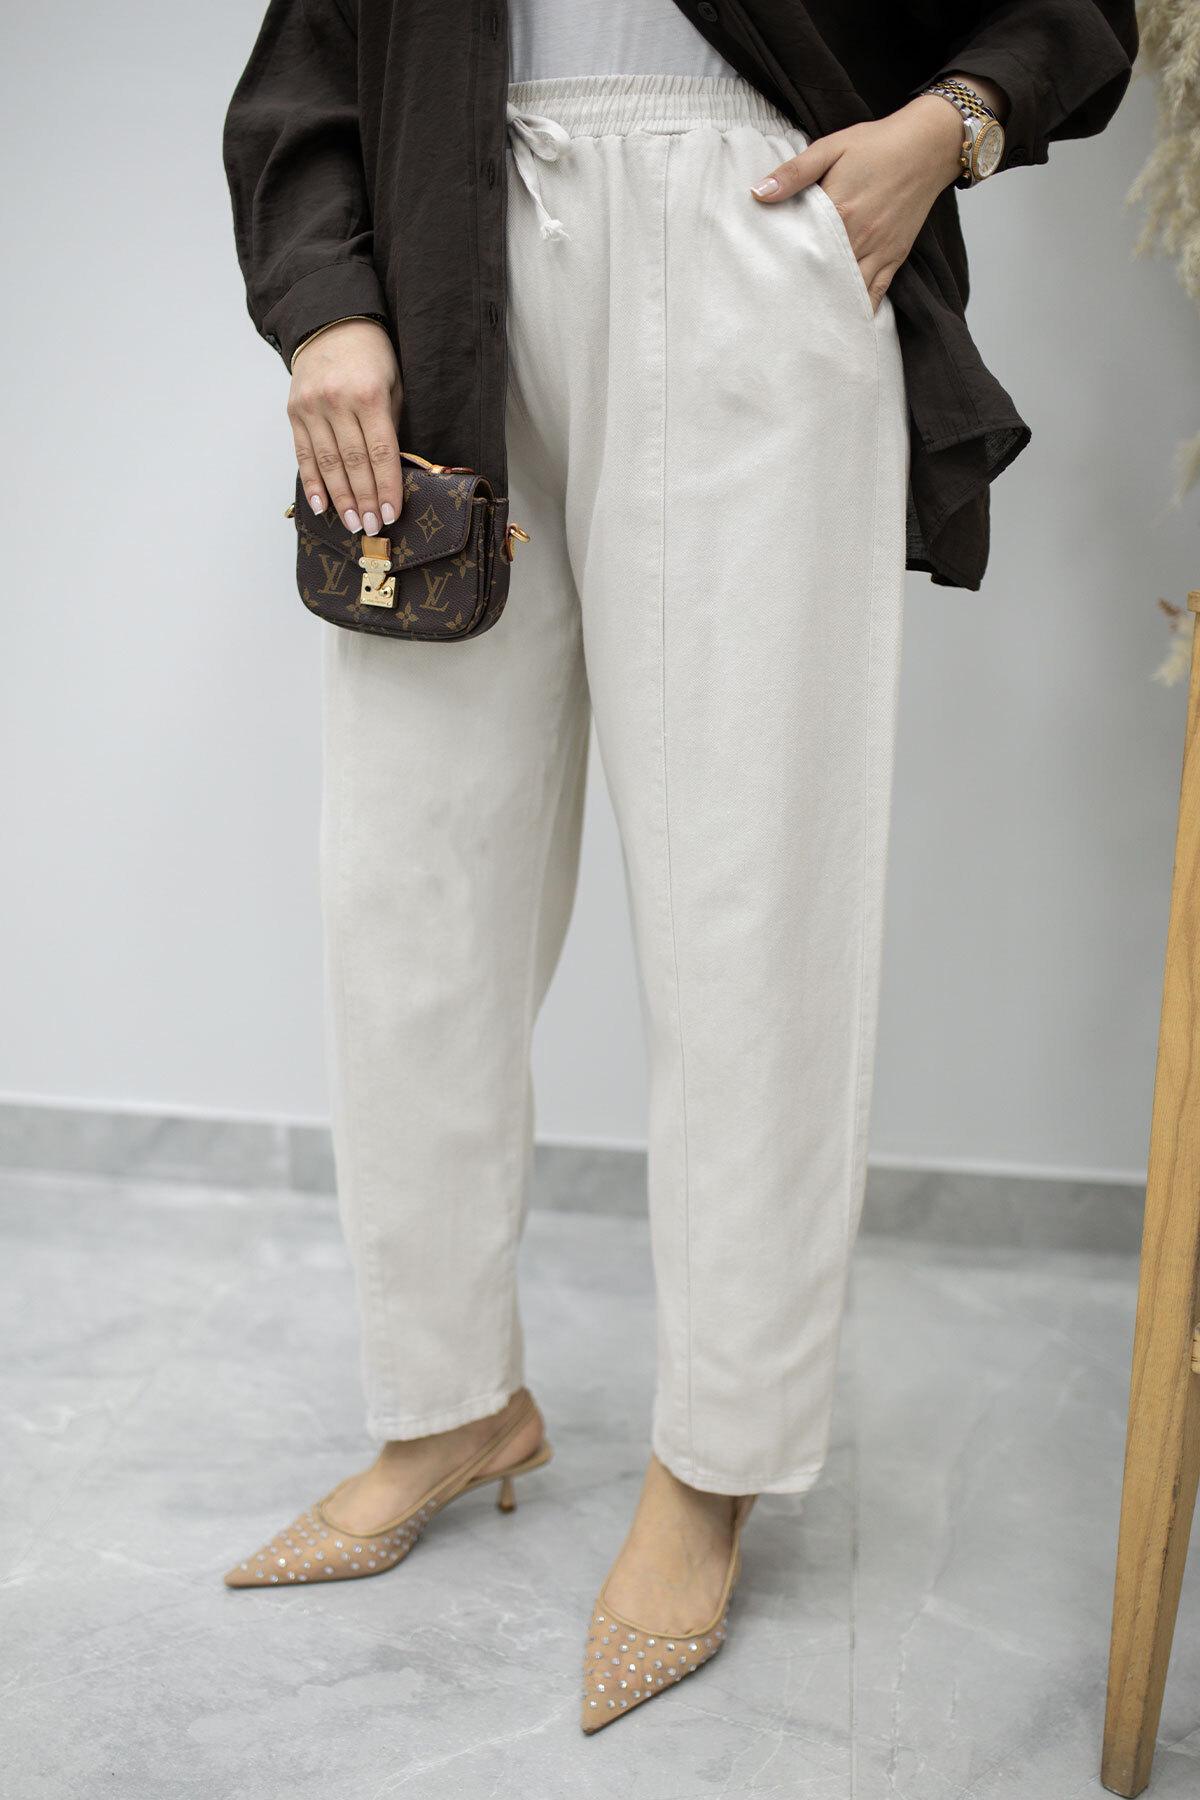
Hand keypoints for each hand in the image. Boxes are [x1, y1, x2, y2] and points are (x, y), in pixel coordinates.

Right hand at [288, 318, 403, 532]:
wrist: (330, 323)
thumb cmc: (371, 356)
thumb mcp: (393, 385)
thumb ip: (390, 425)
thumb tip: (390, 473)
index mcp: (369, 395)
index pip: (381, 453)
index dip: (387, 488)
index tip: (392, 514)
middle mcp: (338, 402)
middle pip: (354, 463)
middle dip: (365, 500)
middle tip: (373, 528)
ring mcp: (312, 407)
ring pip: (328, 463)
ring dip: (341, 499)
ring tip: (354, 523)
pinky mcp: (294, 412)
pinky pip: (303, 454)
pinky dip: (313, 483)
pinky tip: (322, 506)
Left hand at [750, 86, 993, 313]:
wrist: (928, 145)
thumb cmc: (876, 144)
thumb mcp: (831, 147)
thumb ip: (795, 172)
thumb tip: (758, 192)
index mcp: (838, 211)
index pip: (803, 250)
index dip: (782, 268)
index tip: (763, 285)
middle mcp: (858, 239)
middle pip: (823, 277)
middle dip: (802, 296)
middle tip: (778, 317)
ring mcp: (878, 252)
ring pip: (849, 293)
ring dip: (829, 309)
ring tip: (805, 329)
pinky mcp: (894, 258)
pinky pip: (876, 295)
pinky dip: (860, 311)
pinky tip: (844, 326)